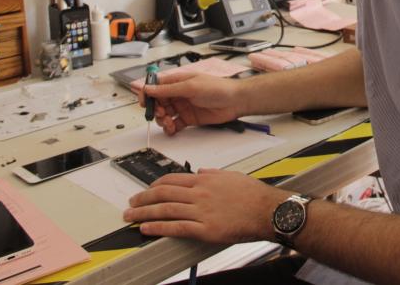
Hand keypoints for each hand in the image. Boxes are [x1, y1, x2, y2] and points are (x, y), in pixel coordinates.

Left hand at [123, 168, 288, 242]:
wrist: (268, 210)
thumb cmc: (254, 195)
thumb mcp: (232, 176)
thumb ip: (214, 174)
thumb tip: (201, 171)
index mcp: (205, 180)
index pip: (172, 179)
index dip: (154, 185)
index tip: (147, 189)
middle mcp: (200, 193)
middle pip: (163, 193)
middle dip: (143, 198)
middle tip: (132, 202)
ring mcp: (201, 211)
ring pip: (165, 209)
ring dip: (144, 212)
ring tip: (131, 216)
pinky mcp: (205, 228)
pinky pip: (176, 227)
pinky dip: (158, 227)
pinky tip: (147, 228)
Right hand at [131, 70, 242, 134]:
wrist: (235, 101)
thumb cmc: (218, 87)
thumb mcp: (191, 86)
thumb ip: (169, 89)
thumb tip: (150, 88)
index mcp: (177, 82)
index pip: (155, 86)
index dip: (147, 94)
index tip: (145, 103)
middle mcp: (178, 94)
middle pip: (158, 102)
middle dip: (156, 110)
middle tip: (162, 114)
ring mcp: (183, 106)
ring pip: (164, 115)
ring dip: (162, 120)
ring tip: (169, 122)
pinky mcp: (189, 118)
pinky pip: (174, 124)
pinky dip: (170, 128)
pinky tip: (172, 129)